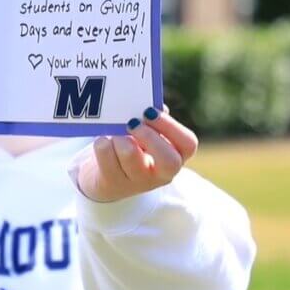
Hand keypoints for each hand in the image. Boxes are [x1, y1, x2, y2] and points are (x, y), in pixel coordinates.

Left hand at [77, 106, 198, 202]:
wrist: (105, 176)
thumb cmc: (132, 146)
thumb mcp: (146, 134)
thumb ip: (152, 119)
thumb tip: (156, 106)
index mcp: (175, 156)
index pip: (187, 143)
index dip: (170, 125)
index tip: (149, 112)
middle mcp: (161, 174)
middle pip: (169, 161)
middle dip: (149, 136)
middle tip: (132, 123)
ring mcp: (137, 182)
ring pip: (131, 155)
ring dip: (120, 137)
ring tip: (114, 132)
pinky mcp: (113, 184)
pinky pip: (106, 157)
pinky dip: (102, 143)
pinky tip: (102, 141)